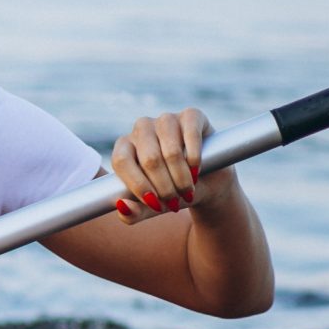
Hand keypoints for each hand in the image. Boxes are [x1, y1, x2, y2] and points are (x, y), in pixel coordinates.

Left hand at [110, 108, 225, 223]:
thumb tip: (122, 206)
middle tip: (175, 202)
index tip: (155, 204)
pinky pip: (190, 134)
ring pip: (170, 150)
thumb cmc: (172, 194)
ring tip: (188, 190)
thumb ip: (133, 213)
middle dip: (164, 187)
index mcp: (123, 147)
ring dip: (181, 176)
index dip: (138, 185)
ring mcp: (165, 119)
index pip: (121, 162)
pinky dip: (194, 157)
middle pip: (149, 159)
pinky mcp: (191, 115)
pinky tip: (197, 170)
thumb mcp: (153, 208)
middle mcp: (141, 129)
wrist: (208, 183)